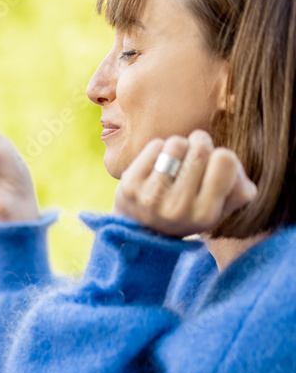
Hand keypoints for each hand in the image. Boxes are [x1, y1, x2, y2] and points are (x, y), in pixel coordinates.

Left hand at [113, 130, 256, 236]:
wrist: (141, 228)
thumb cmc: (187, 212)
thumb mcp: (218, 209)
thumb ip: (239, 193)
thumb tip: (244, 183)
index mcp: (205, 214)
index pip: (225, 159)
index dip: (222, 156)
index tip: (214, 166)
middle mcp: (178, 208)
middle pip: (200, 148)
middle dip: (200, 145)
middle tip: (194, 158)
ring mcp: (151, 198)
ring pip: (177, 143)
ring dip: (179, 147)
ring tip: (175, 163)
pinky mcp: (129, 186)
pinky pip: (155, 146)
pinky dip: (159, 150)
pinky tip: (156, 167)